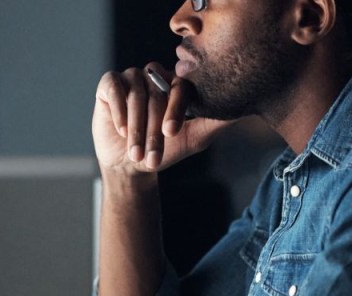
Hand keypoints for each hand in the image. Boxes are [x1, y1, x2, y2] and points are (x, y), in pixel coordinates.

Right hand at [92, 62, 231, 175]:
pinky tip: (120, 130)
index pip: (181, 87)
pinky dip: (119, 111)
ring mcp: (132, 77)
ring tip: (135, 153)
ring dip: (135, 129)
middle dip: (153, 130)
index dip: (176, 110)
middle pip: (156, 95)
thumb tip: (242, 112)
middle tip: (151, 156)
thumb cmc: (163, 150)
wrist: (129, 164)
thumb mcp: (193, 139)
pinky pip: (115, 89)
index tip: (171, 133)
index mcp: (177, 83)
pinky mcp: (109, 82)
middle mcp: (155, 75)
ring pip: (136, 96)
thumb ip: (214, 124)